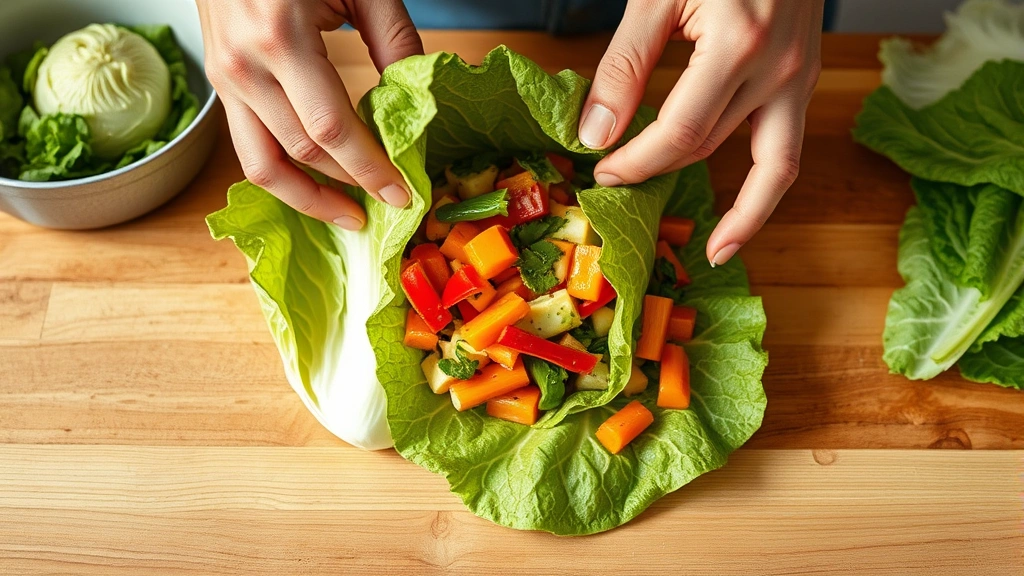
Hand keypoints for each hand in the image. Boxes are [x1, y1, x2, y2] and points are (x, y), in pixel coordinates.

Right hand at [197, 0, 422, 228]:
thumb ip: (393, 39)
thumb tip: (417, 103)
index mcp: (279, 37)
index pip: (330, 128)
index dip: (369, 169)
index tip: (402, 193)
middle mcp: (242, 66)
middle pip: (301, 152)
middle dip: (350, 185)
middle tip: (389, 204)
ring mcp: (224, 78)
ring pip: (263, 165)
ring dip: (308, 199)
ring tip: (349, 215)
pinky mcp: (220, 84)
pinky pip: (249, 147)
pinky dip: (284, 175)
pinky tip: (318, 186)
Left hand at [579, 0, 822, 265]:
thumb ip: (625, 65)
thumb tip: (596, 133)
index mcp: (739, 45)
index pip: (679, 134)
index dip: (635, 161)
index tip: (600, 170)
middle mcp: (779, 70)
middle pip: (707, 148)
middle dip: (657, 171)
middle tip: (615, 181)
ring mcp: (799, 79)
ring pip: (762, 166)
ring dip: (728, 204)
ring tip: (709, 246)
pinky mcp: (803, 81)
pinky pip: (787, 153)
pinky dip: (765, 193)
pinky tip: (740, 225)